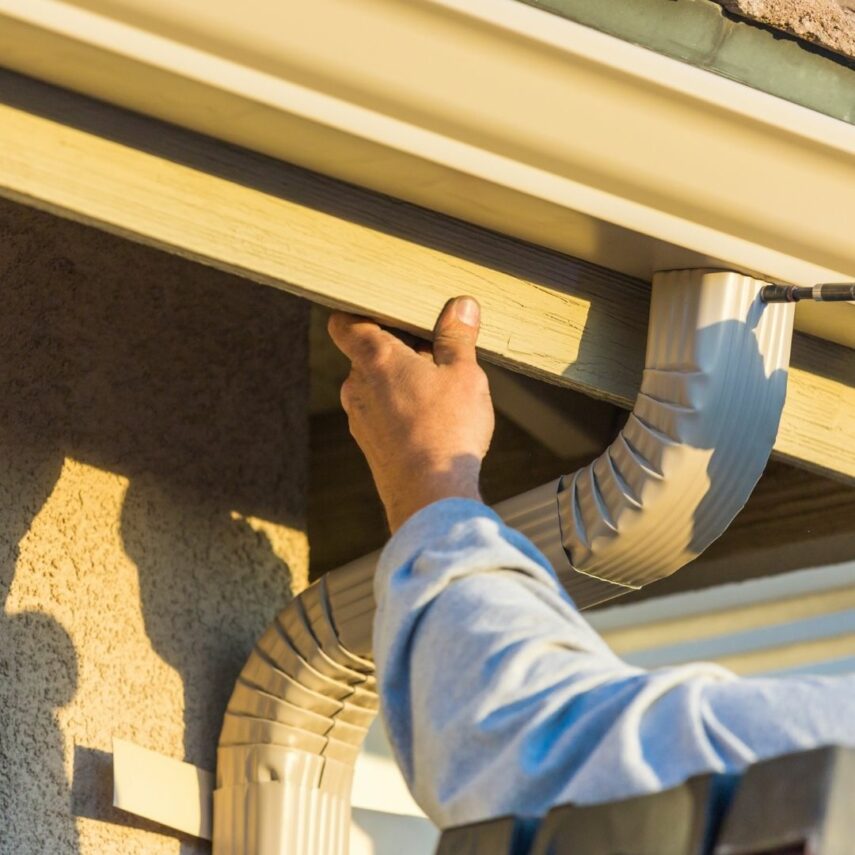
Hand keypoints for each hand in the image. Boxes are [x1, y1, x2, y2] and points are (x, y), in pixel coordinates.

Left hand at [328, 296, 494, 531]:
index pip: (345, 322)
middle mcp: (357, 385)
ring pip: (377, 385)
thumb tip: (461, 305)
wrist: (430, 496)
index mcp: (375, 358)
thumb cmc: (447, 429)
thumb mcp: (463, 373)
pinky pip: (381, 413)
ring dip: (402, 380)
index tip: (388, 311)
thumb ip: (457, 337)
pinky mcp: (369, 444)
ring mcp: (359, 417)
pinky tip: (433, 420)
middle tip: (436, 350)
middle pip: (368, 352)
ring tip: (441, 388)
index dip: (360, 311)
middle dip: (399, 348)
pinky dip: (401, 408)